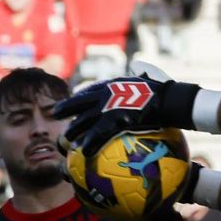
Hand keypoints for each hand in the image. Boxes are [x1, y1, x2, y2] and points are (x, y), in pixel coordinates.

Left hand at [53, 67, 199, 156]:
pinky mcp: (115, 120)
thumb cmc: (161, 89)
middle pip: (79, 104)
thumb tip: (139, 67)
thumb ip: (138, 72)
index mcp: (110, 85)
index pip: (87, 91)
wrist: (166, 98)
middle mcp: (105, 95)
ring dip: (74, 131)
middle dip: (65, 110)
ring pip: (85, 120)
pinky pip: (99, 134)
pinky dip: (91, 143)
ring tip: (65, 141)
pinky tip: (84, 152)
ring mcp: (108, 107)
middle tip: (54, 116)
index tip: (67, 102)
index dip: (76, 98)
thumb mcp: (146, 76)